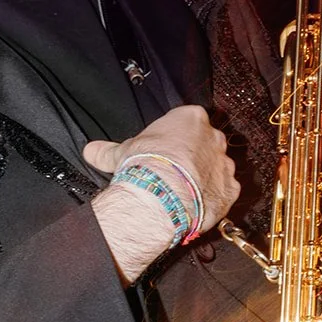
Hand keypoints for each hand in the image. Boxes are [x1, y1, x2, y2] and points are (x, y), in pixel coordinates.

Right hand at [85, 106, 239, 284]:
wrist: (162, 196)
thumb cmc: (144, 166)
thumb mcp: (121, 153)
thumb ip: (108, 150)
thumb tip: (90, 151)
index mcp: (191, 117)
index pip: (187, 121)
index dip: (176, 137)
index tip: (165, 150)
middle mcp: (213, 136)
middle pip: (207, 143)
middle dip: (194, 155)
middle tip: (176, 172)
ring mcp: (225, 163)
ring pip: (218, 167)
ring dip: (206, 177)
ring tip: (186, 191)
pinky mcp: (232, 188)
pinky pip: (225, 190)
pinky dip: (214, 196)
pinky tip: (198, 203)